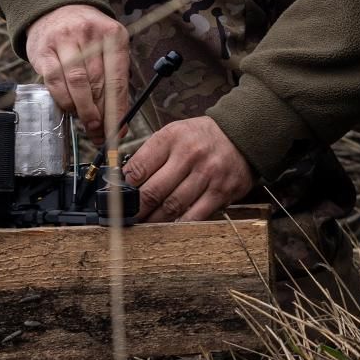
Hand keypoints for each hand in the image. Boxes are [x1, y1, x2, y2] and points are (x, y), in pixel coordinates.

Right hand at [25, 5, 127, 138]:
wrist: (57, 9)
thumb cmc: (88, 36)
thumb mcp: (108, 47)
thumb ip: (115, 79)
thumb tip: (119, 120)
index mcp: (113, 35)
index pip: (118, 78)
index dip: (119, 109)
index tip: (119, 130)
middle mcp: (90, 35)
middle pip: (98, 83)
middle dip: (101, 114)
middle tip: (102, 133)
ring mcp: (65, 40)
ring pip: (77, 84)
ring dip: (83, 110)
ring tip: (88, 124)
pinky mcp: (44, 50)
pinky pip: (55, 82)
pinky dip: (64, 100)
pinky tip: (70, 108)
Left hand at [124, 116, 253, 222]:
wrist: (242, 135)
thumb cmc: (202, 137)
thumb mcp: (174, 133)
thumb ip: (151, 154)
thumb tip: (125, 180)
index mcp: (172, 137)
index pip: (138, 167)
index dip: (124, 188)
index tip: (117, 198)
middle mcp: (190, 155)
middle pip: (153, 191)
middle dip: (136, 209)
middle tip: (128, 218)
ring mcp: (207, 174)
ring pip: (172, 206)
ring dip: (154, 220)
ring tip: (145, 224)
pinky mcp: (221, 192)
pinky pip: (195, 216)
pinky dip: (179, 224)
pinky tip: (170, 226)